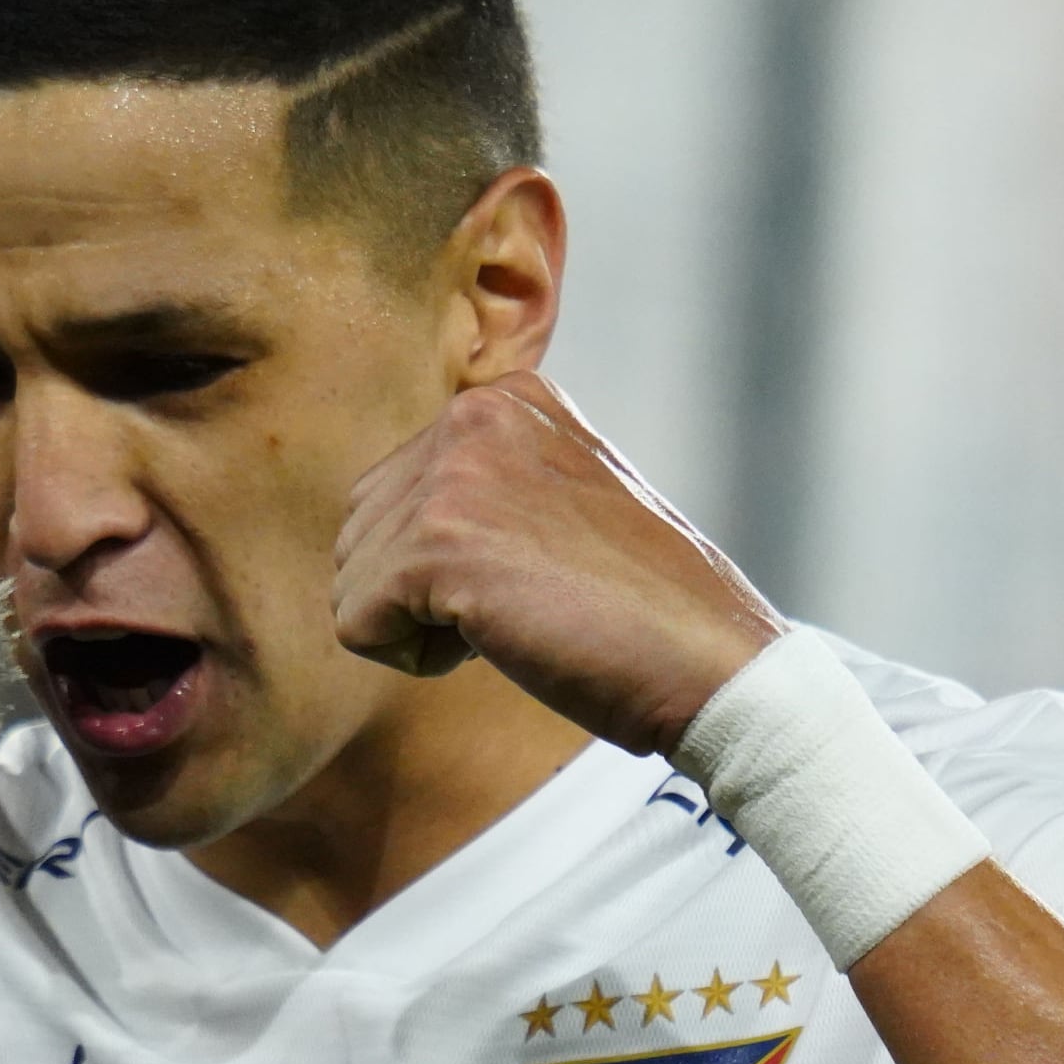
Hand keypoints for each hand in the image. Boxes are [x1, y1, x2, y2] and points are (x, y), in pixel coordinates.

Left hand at [333, 370, 782, 754]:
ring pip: (351, 581)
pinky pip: (357, 625)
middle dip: (418, 594)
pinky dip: (417, 659)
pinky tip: (502, 642)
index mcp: (508, 398)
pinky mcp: (438, 542)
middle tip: (527, 603)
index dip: (446, 565)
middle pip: (358, 533)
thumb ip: (481, 485)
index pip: (392, 492)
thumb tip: (376, 526)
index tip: (540, 573)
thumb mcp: (560, 504)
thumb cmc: (643, 611)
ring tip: (521, 618)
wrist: (712, 664)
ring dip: (420, 628)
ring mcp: (455, 473)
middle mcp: (475, 414)